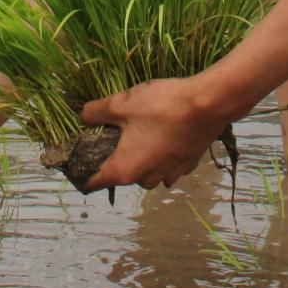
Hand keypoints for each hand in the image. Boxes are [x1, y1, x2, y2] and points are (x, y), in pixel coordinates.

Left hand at [79, 76, 231, 191]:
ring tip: (141, 131)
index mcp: (125, 170)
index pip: (95, 182)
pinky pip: (167, 165)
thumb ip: (95, 112)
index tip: (80, 159)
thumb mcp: (121, 104)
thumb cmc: (161, 106)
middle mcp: (147, 179)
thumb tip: (82, 115)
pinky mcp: (188, 165)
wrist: (207, 104)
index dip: (83, 172)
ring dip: (141, 158)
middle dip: (116, 159)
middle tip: (114, 133)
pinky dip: (162, 154)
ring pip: (147, 172)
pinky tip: (164, 133)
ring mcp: (170, 174)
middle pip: (123, 176)